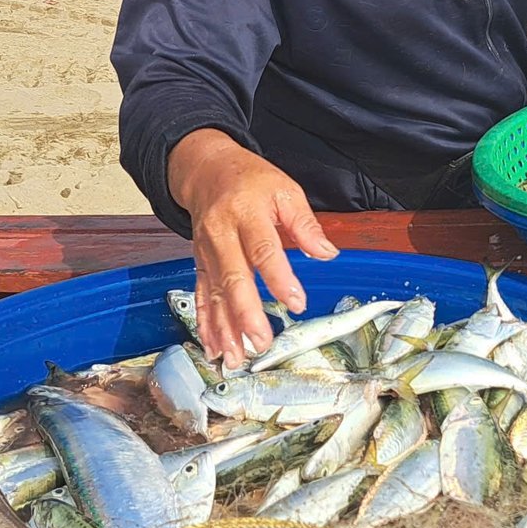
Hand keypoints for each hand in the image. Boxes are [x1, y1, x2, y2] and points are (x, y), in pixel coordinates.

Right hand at [167, 129, 338, 367]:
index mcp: (247, 213)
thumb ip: (305, 223)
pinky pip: (201, 297)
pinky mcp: (199, 263)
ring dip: (224, 329)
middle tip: (261, 342)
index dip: (279, 278)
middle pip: (234, 278)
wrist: (206, 170)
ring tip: (236, 357)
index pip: (263, 250)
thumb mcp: (284, 189)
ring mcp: (207, 251)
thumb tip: (326, 252)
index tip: (295, 303)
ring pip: (214, 294)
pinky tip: (214, 347)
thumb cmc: (249, 179)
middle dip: (246, 314)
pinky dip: (206, 324)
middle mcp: (222, 234)